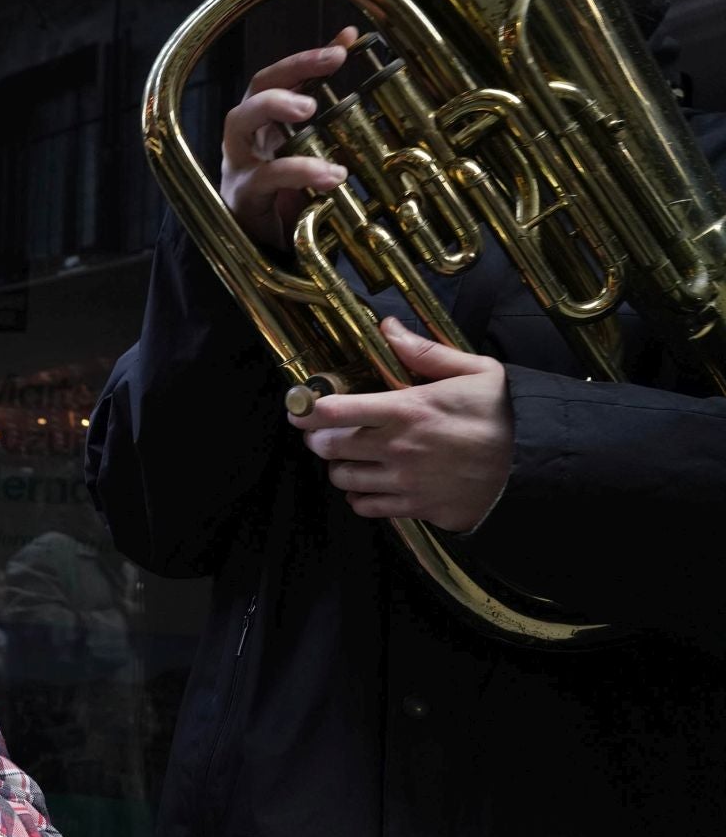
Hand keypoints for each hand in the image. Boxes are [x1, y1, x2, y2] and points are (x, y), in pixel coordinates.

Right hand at [221, 28, 356, 250]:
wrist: (266, 252)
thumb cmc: (285, 196)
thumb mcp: (307, 146)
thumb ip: (323, 99)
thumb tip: (348, 37)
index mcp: (260, 126)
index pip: (272, 80)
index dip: (303, 60)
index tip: (343, 45)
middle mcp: (243, 141)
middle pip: (250, 93)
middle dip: (284, 79)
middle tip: (322, 75)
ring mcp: (238, 168)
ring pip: (238, 123)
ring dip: (274, 108)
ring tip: (312, 111)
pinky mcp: (243, 199)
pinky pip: (264, 177)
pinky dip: (298, 170)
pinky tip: (332, 174)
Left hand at [288, 317, 512, 531]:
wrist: (536, 466)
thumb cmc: (508, 415)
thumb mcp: (477, 371)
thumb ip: (426, 353)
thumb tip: (389, 329)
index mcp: (409, 410)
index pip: (337, 411)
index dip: (308, 411)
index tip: (300, 410)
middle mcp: (399, 448)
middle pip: (330, 448)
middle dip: (319, 440)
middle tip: (324, 434)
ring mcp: (404, 481)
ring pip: (344, 479)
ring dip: (340, 468)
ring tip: (352, 459)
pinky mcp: (414, 507)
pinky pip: (367, 508)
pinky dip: (360, 497)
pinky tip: (370, 484)